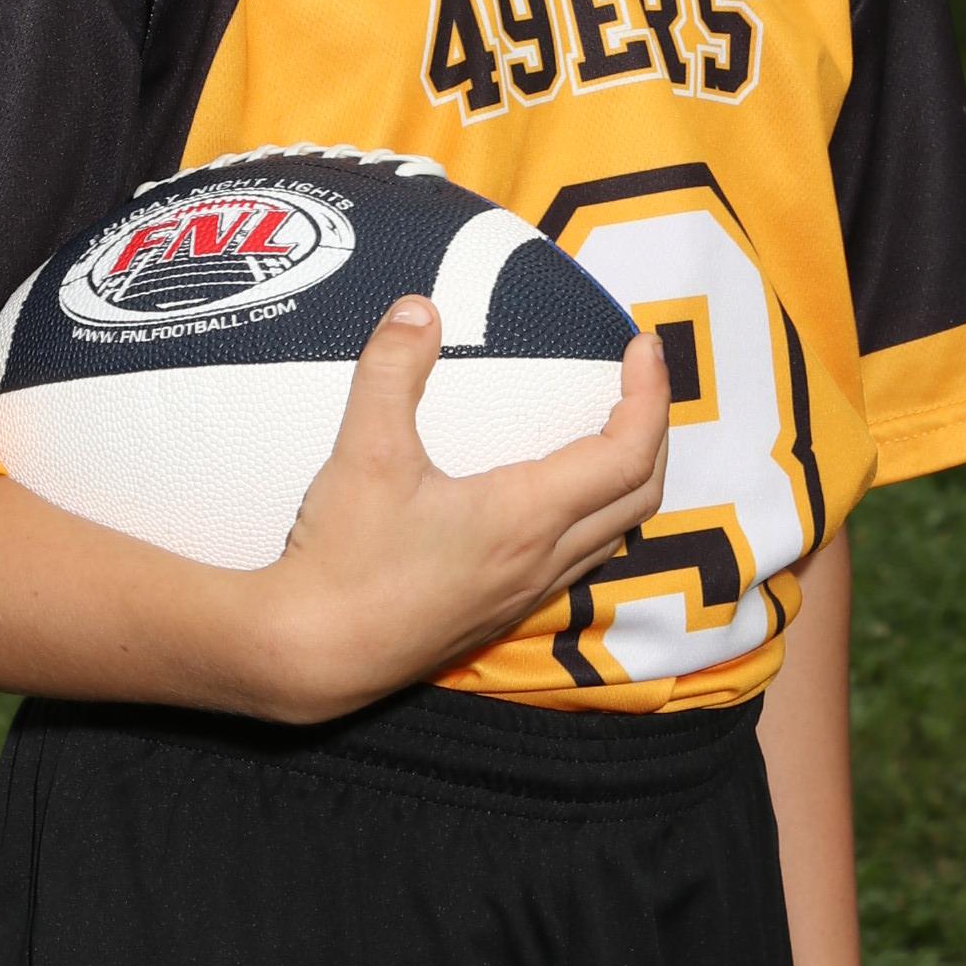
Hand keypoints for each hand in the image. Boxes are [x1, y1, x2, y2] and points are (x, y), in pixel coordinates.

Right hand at [268, 298, 668, 721]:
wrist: (312, 655)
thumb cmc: (342, 559)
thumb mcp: (364, 451)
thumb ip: (392, 370)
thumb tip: (418, 310)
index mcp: (526, 516)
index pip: (628, 452)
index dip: (650, 394)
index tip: (642, 347)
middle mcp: (542, 559)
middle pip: (640, 494)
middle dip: (653, 430)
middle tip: (636, 379)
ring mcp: (525, 593)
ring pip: (614, 534)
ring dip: (628, 479)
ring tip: (610, 429)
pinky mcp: (500, 614)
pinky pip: (578, 561)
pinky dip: (594, 517)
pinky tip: (554, 499)